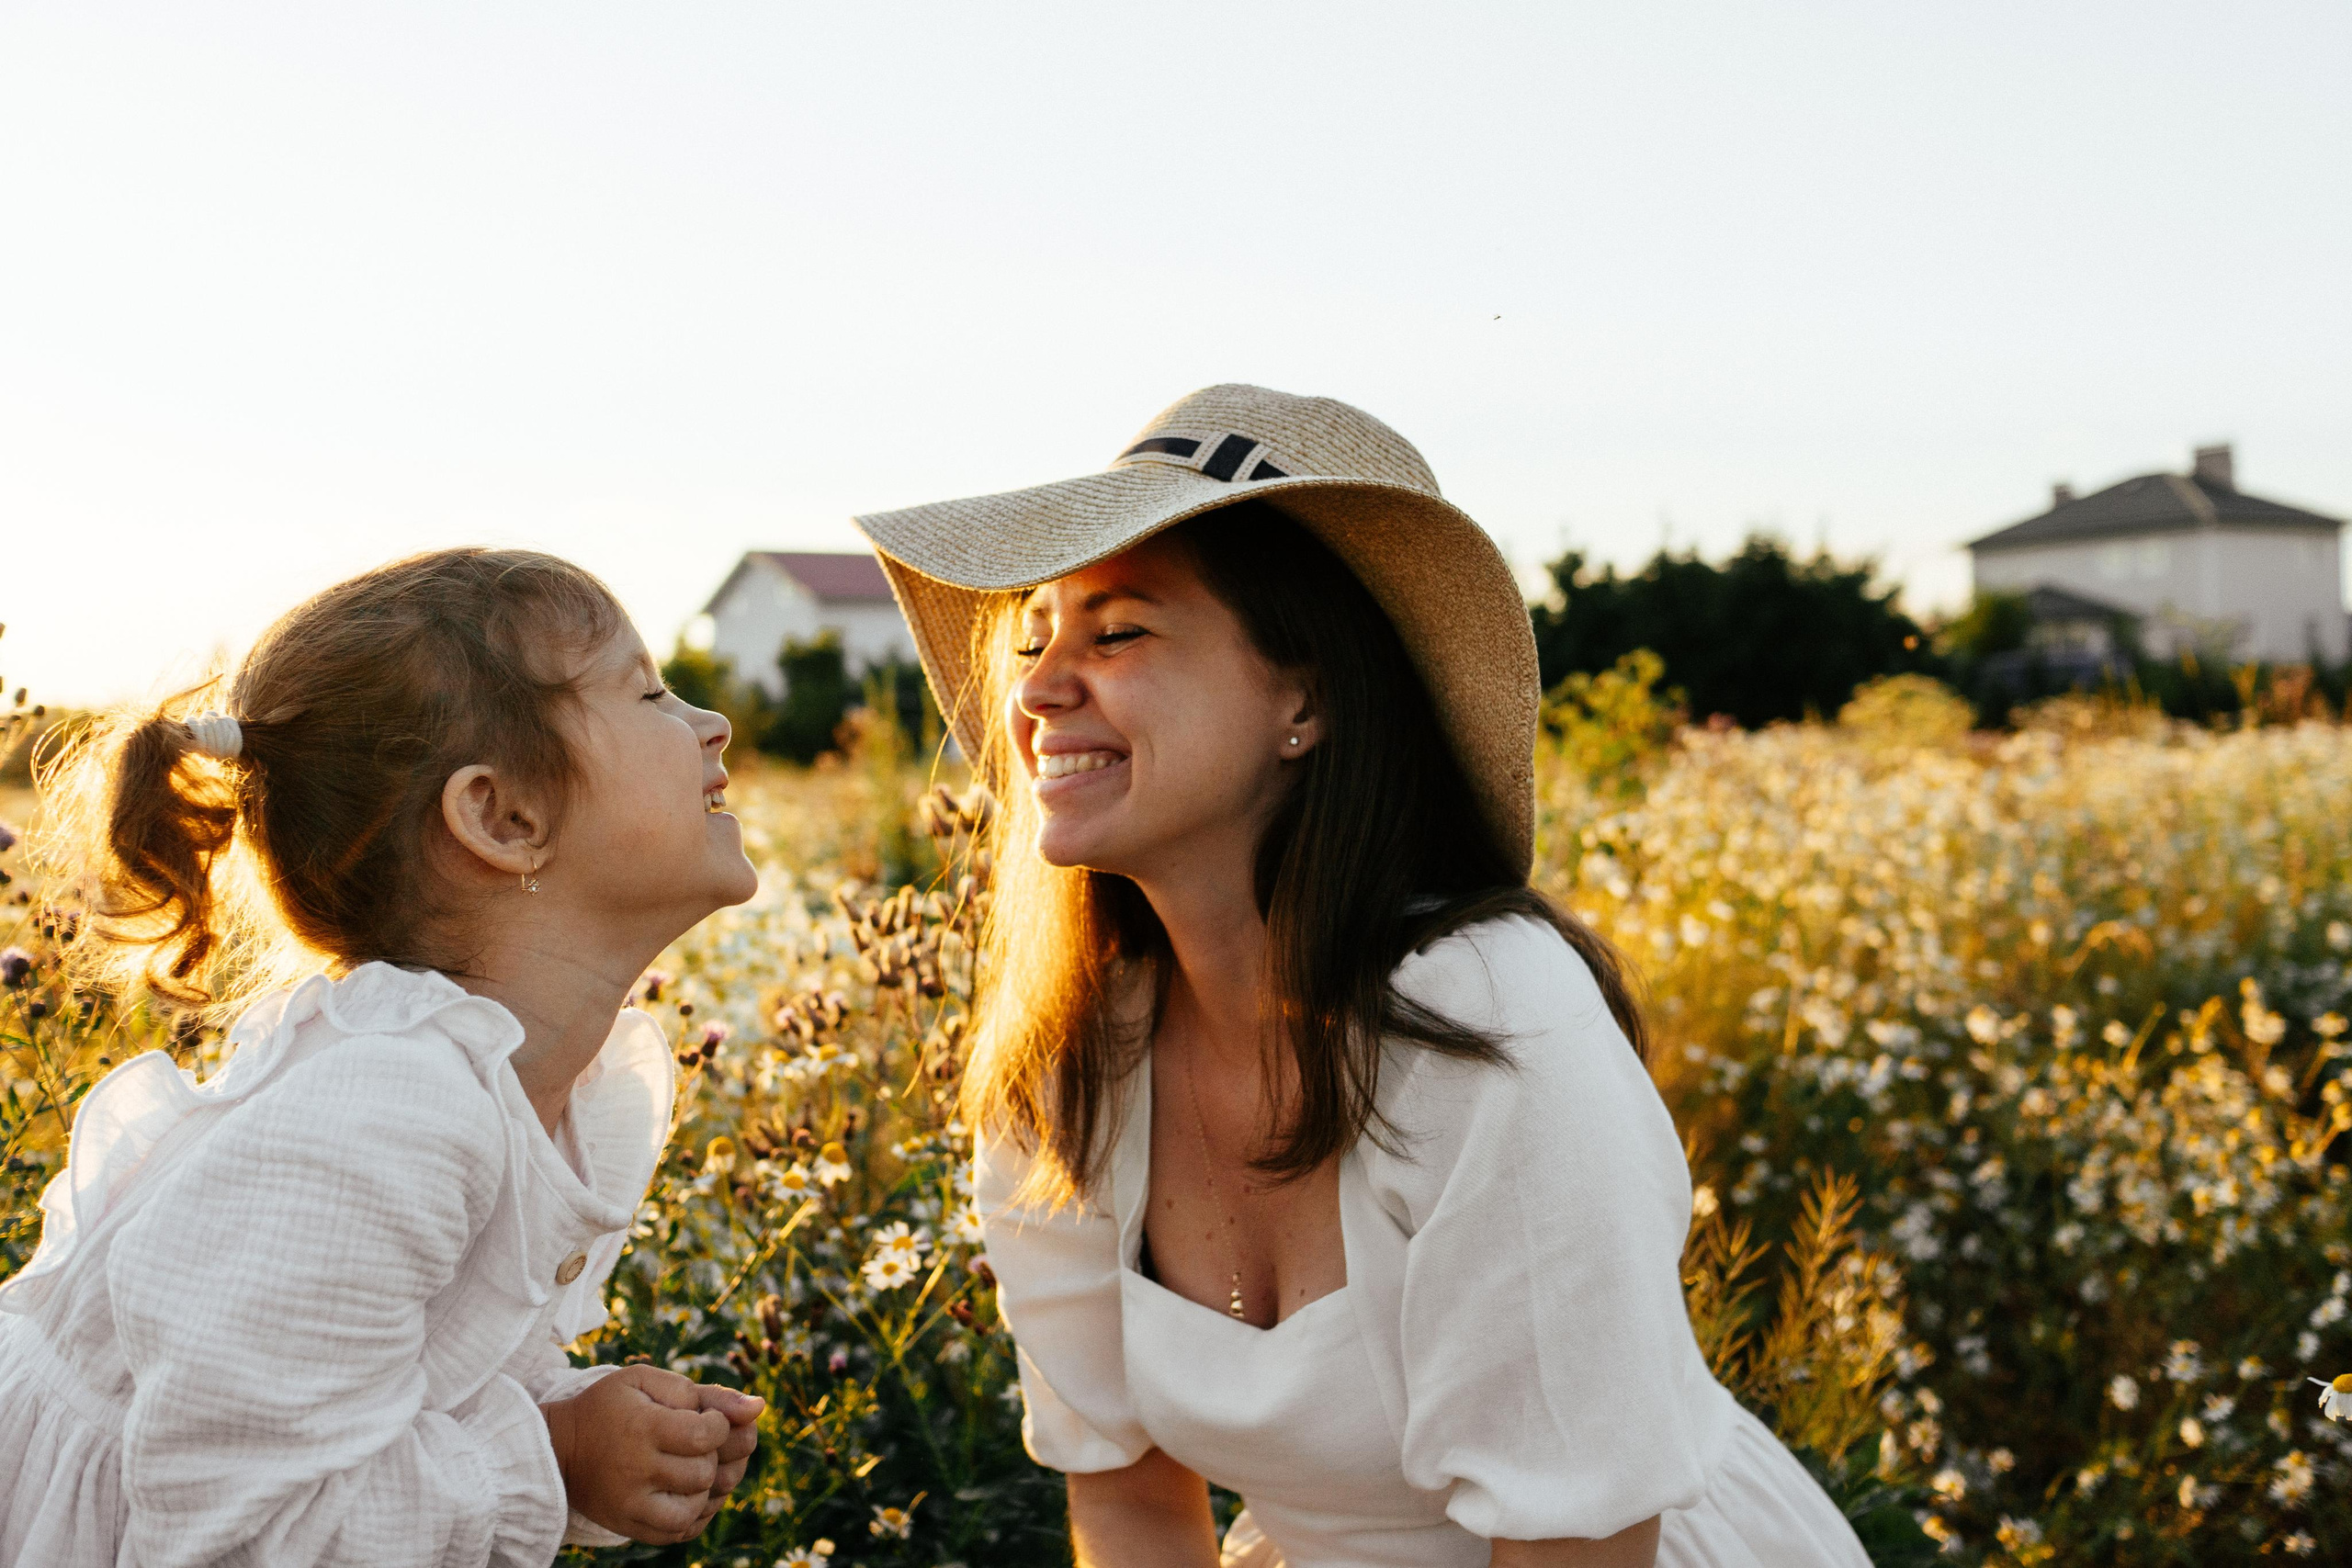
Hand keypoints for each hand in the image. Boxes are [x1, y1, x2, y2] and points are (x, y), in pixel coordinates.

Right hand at [541, 1366, 763, 1543]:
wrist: (557, 1450)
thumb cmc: (609, 1407)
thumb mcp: (647, 1382)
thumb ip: (703, 1391)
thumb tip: (759, 1407)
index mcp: (642, 1427)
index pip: (705, 1434)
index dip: (721, 1424)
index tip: (707, 1419)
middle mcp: (637, 1470)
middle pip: (704, 1472)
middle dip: (716, 1454)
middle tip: (701, 1441)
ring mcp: (631, 1504)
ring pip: (696, 1505)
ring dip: (708, 1485)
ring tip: (695, 1465)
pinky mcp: (629, 1526)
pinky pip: (679, 1531)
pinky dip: (696, 1513)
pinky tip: (691, 1491)